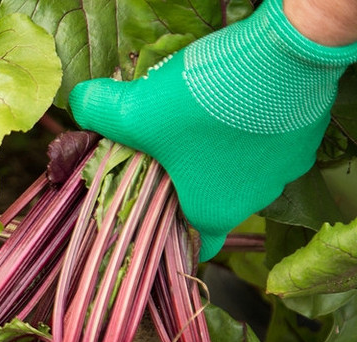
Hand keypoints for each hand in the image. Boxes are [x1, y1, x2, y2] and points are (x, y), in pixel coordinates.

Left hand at [69, 0, 356, 259]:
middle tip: (170, 153)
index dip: (178, 236)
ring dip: (223, 156)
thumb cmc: (204, 102)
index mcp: (212, 211)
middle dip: (192, 182)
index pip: (199, 243)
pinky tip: (237, 105)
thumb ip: (101, 112)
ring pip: (244, 173)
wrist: (283, 57)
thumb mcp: (137, 110)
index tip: (162, 220)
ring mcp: (284, 171)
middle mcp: (254, 201)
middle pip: (215, 201)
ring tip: (200, 124)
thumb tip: (79, 105)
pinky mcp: (304, 140)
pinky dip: (253, 132)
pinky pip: (271, 144)